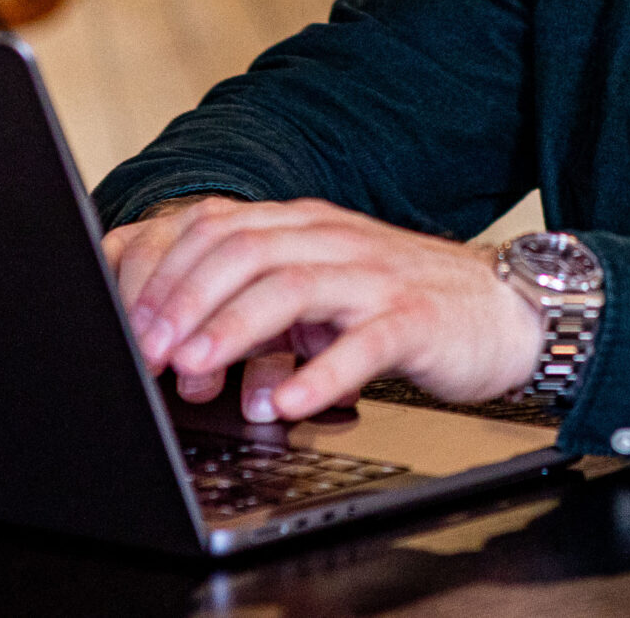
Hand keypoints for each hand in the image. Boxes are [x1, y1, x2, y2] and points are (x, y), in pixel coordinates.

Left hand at [101, 196, 544, 423]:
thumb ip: (256, 309)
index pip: (216, 227)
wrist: (504, 310)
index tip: (125, 322)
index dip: (165, 270)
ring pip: (292, 285)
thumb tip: (177, 349)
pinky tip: (285, 401)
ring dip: (234, 328)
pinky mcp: (415, 318)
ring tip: (196, 370)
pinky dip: (318, 373)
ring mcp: (374, 276)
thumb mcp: (318, 297)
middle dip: (184, 300)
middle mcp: (332, 240)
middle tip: (147, 351)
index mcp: (302, 227)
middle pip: (243, 250)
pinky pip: (363, 342)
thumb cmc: (400, 306)